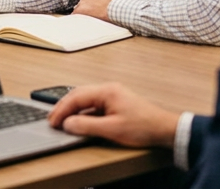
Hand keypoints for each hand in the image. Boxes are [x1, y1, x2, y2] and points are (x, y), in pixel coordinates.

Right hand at [47, 83, 179, 147]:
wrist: (165, 130)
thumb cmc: (144, 126)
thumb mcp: (112, 129)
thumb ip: (87, 126)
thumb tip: (68, 124)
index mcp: (106, 91)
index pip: (75, 97)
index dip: (61, 109)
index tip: (53, 121)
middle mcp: (108, 89)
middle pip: (78, 95)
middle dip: (63, 107)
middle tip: (53, 120)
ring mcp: (112, 95)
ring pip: (85, 100)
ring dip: (73, 110)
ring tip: (63, 121)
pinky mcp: (116, 103)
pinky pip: (93, 105)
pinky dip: (83, 113)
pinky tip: (80, 122)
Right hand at [73, 0, 114, 20]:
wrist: (114, 8)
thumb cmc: (105, 16)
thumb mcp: (92, 19)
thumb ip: (85, 16)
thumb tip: (84, 16)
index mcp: (81, 9)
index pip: (75, 11)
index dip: (78, 13)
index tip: (80, 15)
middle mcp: (82, 0)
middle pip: (80, 4)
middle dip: (84, 7)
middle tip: (91, 10)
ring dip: (89, 0)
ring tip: (97, 4)